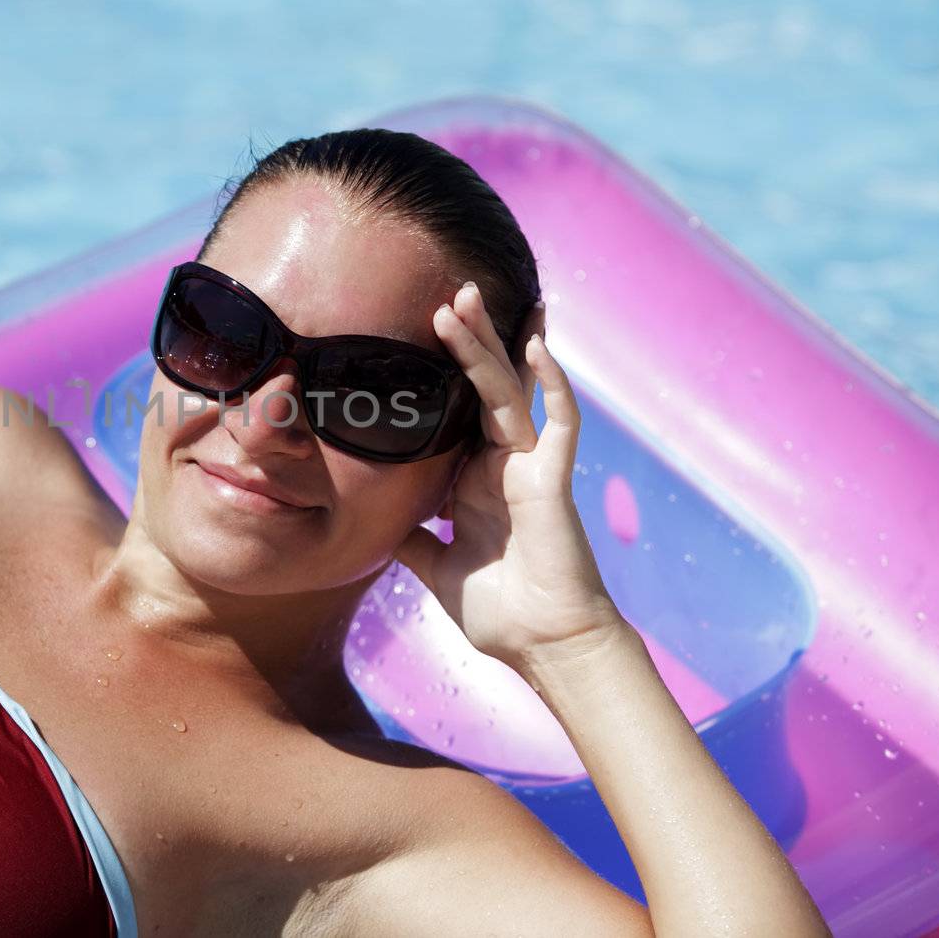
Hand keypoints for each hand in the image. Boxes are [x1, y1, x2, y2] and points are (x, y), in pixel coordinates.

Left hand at [392, 282, 626, 675]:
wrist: (543, 646)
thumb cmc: (499, 611)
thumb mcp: (437, 568)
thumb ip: (414, 542)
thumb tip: (380, 528)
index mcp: (476, 480)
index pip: (458, 411)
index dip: (445, 373)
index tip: (421, 332)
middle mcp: (503, 464)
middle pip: (483, 388)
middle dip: (468, 340)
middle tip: (450, 292)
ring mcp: (530, 467)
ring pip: (508, 392)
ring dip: (489, 346)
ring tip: (465, 301)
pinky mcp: (553, 478)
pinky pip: (558, 421)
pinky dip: (550, 383)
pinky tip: (536, 346)